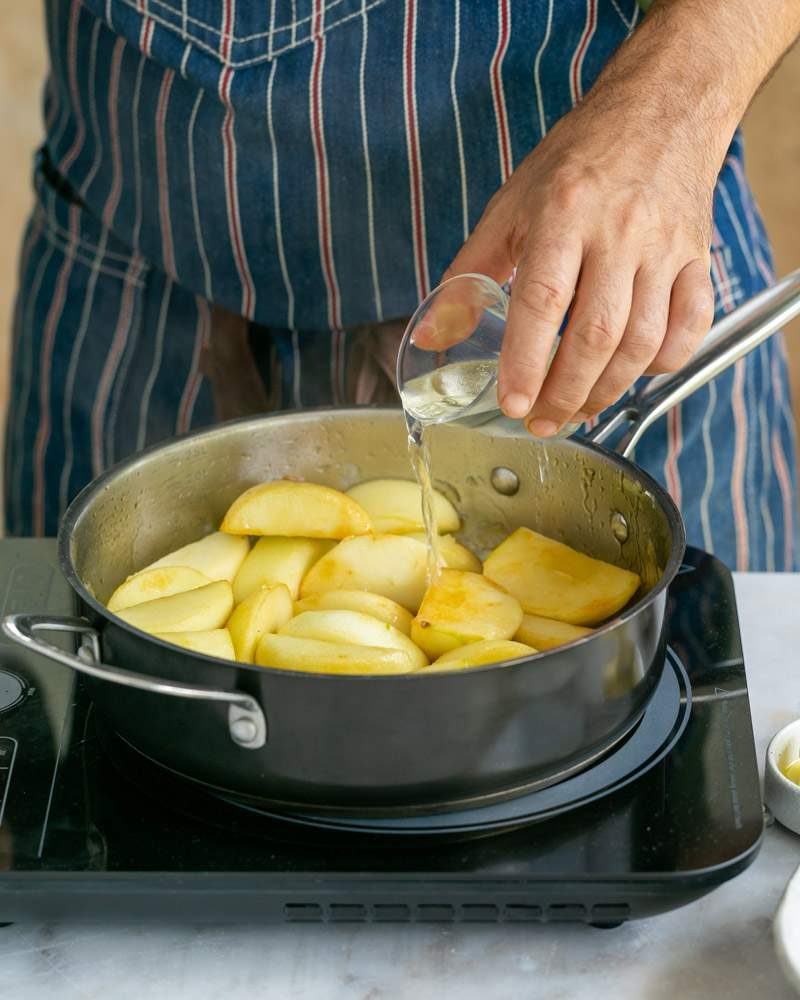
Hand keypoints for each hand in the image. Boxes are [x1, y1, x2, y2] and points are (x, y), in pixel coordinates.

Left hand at [443, 87, 718, 435]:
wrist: (660, 112)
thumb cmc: (578, 162)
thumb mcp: (510, 207)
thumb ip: (468, 274)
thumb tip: (432, 336)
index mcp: (563, 213)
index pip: (543, 299)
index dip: (526, 359)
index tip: (512, 403)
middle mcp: (619, 231)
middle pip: (595, 334)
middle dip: (565, 393)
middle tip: (540, 423)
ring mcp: (665, 248)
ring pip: (643, 341)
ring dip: (607, 390)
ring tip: (575, 410)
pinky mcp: (698, 259)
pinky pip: (690, 328)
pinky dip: (663, 363)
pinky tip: (632, 373)